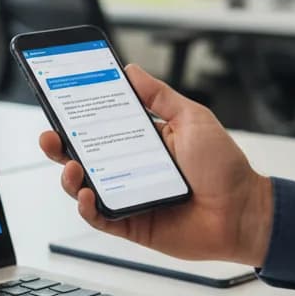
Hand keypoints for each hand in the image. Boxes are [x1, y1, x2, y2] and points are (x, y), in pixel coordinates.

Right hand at [39, 64, 273, 266]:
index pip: (100, 124)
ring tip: (71, 166)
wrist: (244, 212)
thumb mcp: (192, 118)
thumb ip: (159, 95)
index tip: (59, 100)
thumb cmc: (224, 167)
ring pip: (84, 186)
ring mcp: (128, 196)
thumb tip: (131, 71)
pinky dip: (87, 207)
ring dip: (69, 176)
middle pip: (83, 155)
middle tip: (50, 135)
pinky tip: (87, 195)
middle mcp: (129, 167)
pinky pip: (99, 217)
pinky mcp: (131, 224)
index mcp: (142, 140)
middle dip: (60, 145)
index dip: (77, 115)